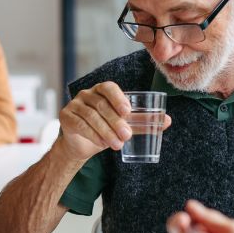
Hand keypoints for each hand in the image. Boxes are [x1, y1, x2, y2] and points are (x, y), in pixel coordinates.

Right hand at [57, 81, 171, 160]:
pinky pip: (79, 124)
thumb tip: (167, 120)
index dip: (118, 98)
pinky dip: (91, 134)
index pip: (109, 88)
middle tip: (126, 135)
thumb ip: (142, 122)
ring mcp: (74, 104)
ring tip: (117, 144)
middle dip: (115, 121)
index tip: (128, 112)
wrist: (82, 145)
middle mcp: (86, 94)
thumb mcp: (124, 125)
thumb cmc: (105, 129)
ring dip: (105, 131)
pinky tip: (101, 143)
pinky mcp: (66, 116)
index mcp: (102, 91)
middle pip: (101, 105)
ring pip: (90, 116)